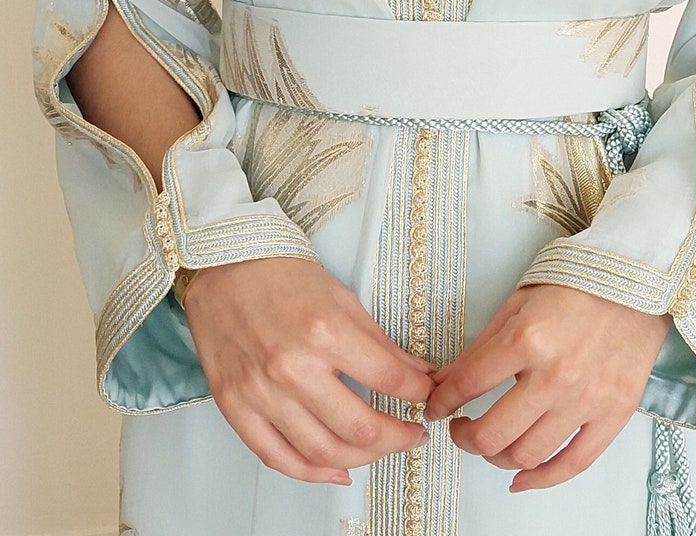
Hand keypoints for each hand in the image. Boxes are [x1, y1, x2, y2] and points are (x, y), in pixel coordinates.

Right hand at [183, 257, 433, 484]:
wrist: (224, 267)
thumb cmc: (283, 276)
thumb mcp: (344, 299)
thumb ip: (381, 343)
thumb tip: (417, 374)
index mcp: (325, 332)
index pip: (388, 379)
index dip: (418, 393)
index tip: (427, 395)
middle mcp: (292, 368)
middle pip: (359, 428)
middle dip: (399, 437)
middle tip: (414, 434)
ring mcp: (260, 392)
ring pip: (322, 452)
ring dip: (363, 459)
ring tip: (382, 449)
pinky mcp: (235, 408)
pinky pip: (278, 458)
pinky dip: (313, 473)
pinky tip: (338, 470)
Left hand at [424, 284, 671, 491]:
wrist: (636, 279)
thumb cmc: (578, 283)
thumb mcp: (519, 303)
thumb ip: (482, 346)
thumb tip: (447, 382)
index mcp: (527, 338)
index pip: (467, 386)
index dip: (442, 401)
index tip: (437, 406)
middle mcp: (556, 375)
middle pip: (492, 434)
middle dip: (465, 437)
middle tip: (461, 428)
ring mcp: (587, 399)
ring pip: (526, 456)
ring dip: (497, 458)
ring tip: (492, 444)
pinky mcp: (614, 414)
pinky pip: (573, 464)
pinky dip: (541, 479)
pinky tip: (521, 478)